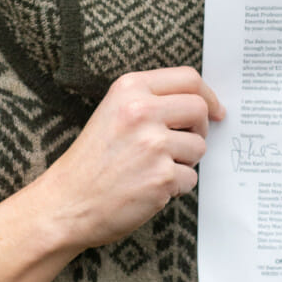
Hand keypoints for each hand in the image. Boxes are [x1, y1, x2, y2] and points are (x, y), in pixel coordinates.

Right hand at [38, 66, 224, 251]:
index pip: (188, 78)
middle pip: (199, 108)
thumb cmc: (92, 160)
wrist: (66, 203)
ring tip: (155, 168)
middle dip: (200, 128)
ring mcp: (153, 144)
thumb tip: (201, 103)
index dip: (208, 94)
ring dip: (185, 161)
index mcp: (130, 88)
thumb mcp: (113, 111)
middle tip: (185, 143)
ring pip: (199, 146)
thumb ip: (150, 100)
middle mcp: (142, 111)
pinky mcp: (161, 177)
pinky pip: (190, 177)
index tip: (215, 110)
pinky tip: (150, 188)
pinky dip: (176, 186)